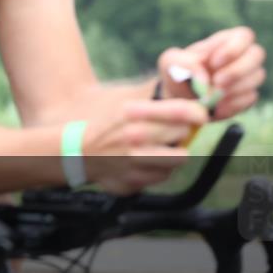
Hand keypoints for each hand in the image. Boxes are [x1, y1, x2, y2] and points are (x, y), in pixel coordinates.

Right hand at [83, 99, 207, 194]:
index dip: (197, 113)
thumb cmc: (104, 122)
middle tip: (166, 130)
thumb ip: (156, 94)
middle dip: (178, 131)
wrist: (73, 150)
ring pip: (178, 158)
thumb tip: (192, 91)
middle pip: (183, 134)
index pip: (183, 112)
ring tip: (155, 146)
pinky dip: (156, 169)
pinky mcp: (132, 182)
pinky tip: (141, 161)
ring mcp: (133, 162)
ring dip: (171, 153)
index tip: (199, 114)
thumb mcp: (125, 100)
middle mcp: (133, 137)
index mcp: (132, 112)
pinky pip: (162, 176)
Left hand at [158, 26, 266, 119]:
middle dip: (237, 70)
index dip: (233, 49)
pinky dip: (232, 104)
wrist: (178, 99)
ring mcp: (247, 76)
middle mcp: (240, 56)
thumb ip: (184, 63)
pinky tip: (215, 106)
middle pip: (257, 54)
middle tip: (216, 82)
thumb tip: (206, 80)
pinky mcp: (246, 96)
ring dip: (233, 88)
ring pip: (256, 77)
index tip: (213, 63)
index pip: (244, 35)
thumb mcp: (170, 62)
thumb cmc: (176, 73)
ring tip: (211, 96)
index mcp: (223, 42)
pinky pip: (250, 98)